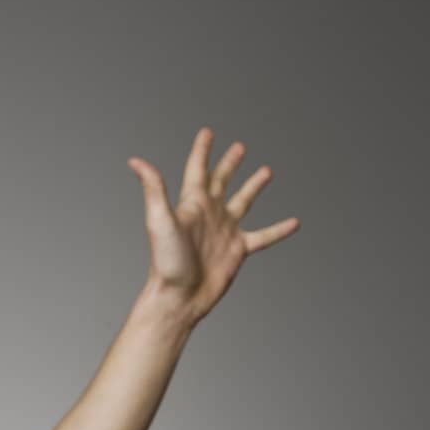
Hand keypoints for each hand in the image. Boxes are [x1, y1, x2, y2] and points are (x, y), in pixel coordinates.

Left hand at [127, 127, 298, 326]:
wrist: (179, 297)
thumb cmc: (167, 262)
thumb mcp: (159, 220)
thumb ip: (154, 188)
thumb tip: (136, 162)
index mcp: (192, 204)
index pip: (198, 169)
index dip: (202, 150)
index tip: (208, 132)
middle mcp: (209, 214)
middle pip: (222, 181)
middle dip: (229, 163)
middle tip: (239, 147)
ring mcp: (225, 231)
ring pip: (244, 202)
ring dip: (254, 186)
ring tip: (266, 171)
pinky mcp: (237, 250)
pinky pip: (263, 236)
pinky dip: (279, 230)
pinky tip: (294, 223)